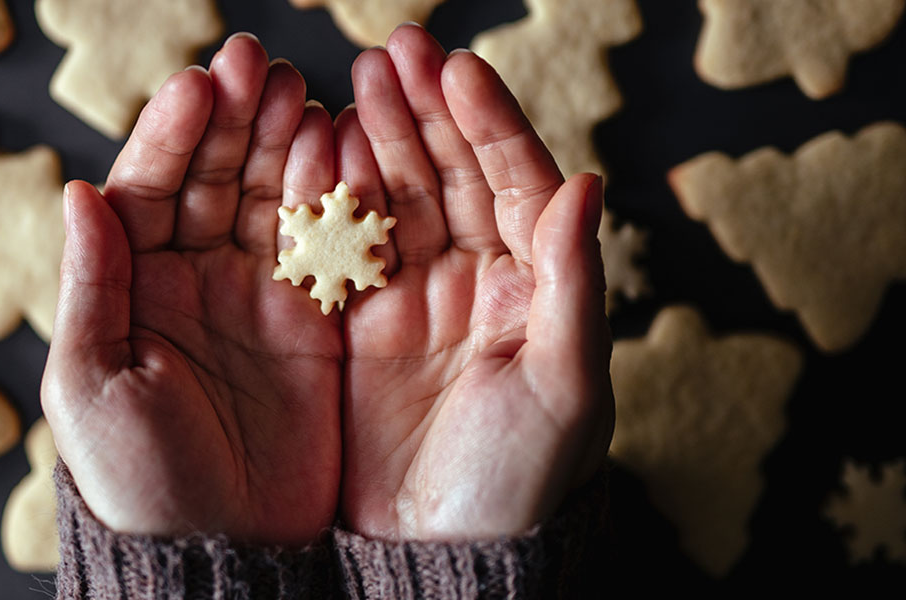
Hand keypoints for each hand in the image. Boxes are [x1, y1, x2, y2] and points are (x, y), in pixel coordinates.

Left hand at [41, 33, 341, 544]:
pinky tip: (340, 151)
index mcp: (133, 286)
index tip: (199, 86)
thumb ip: (94, 285)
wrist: (222, 549)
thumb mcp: (93, 383)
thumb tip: (79, 191)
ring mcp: (257, 297)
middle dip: (234, 120)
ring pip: (270, 199)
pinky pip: (322, 247)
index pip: (148, 187)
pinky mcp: (313, 323)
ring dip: (282, 143)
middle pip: (213, 177)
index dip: (171, 134)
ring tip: (299, 92)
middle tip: (259, 64)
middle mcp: (194, 280)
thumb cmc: (138, 477)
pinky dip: (332, 199)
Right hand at [337, 25, 613, 540]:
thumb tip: (588, 183)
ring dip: (378, 135)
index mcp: (537, 284)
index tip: (455, 69)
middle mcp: (478, 277)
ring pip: (398, 194)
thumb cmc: (522, 479)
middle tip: (392, 50)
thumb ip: (576, 286)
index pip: (518, 181)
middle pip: (453, 171)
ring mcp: (415, 294)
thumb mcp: (564, 387)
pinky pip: (345, 243)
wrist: (440, 550)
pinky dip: (331, 195)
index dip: (488, 123)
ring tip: (352, 80)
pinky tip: (317, 149)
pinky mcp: (359, 322)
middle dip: (424, 109)